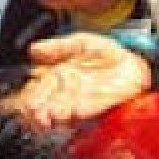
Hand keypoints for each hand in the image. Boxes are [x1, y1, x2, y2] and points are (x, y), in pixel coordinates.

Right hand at [11, 33, 152, 131]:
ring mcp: (78, 101)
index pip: (36, 89)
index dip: (30, 96)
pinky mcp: (96, 107)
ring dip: (54, 116)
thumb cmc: (104, 53)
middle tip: (35, 113)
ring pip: (60, 112)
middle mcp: (64, 91)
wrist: (131, 64)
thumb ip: (57, 46)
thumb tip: (34, 49)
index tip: (27, 102)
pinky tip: (72, 112)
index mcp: (55, 75)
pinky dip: (77, 113)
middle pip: (44, 104)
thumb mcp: (79, 42)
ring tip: (51, 115)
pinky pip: (84, 112)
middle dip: (38, 111)